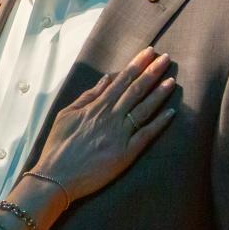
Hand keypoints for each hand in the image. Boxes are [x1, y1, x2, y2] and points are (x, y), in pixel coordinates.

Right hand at [30, 48, 175, 201]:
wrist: (56, 176)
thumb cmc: (58, 145)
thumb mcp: (66, 114)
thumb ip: (87, 96)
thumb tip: (106, 79)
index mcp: (97, 106)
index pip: (122, 80)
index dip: (137, 65)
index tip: (149, 52)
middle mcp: (111, 117)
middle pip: (136, 90)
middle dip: (152, 72)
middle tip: (166, 58)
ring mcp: (120, 135)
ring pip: (144, 109)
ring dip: (159, 93)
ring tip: (172, 80)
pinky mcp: (126, 154)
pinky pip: (146, 135)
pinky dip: (159, 123)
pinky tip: (171, 112)